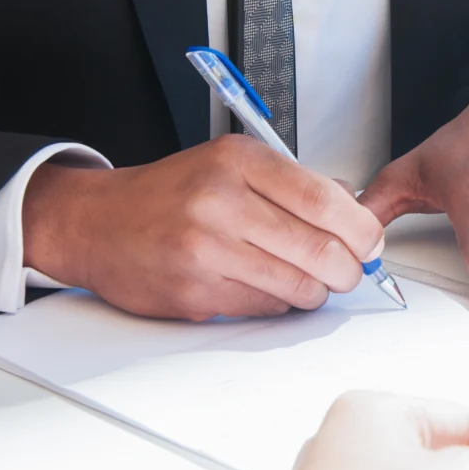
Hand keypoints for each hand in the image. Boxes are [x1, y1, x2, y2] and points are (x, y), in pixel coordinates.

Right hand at [21, 134, 384, 320]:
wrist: (98, 223)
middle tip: (348, 270)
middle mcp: (222, 201)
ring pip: (300, 286)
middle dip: (348, 269)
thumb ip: (295, 182)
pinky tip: (265, 285)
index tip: (370, 242)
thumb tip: (355, 206)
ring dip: (315, 289)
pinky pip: (267, 308)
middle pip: (321, 250)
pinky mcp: (195, 293)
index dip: (361, 229)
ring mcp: (206, 250)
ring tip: (304, 277)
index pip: (325, 200)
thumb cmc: (171, 194)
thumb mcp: (232, 163)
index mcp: (239, 161)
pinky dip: (280, 302)